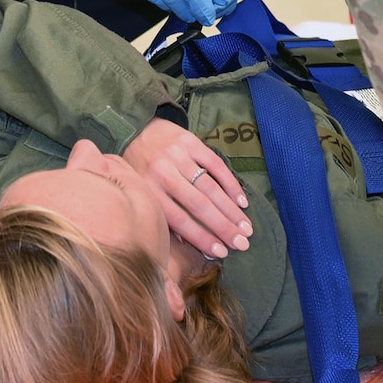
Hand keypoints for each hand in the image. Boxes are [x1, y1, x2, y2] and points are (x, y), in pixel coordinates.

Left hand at [123, 119, 252, 259]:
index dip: (202, 237)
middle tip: (242, 243)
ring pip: (209, 187)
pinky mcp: (190, 142)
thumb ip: (162, 216)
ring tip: (246, 227)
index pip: (180, 220)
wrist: (136, 129)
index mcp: (149, 191)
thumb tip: (188, 245)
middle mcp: (163, 173)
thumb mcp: (141, 193)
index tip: (222, 252)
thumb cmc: (140, 170)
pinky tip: (241, 201)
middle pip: (198, 205)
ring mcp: (177, 156)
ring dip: (230, 210)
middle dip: (223, 227)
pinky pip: (215, 164)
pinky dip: (230, 184)